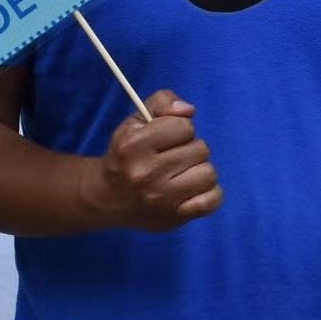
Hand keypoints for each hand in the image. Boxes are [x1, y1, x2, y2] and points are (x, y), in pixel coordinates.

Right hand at [85, 92, 221, 232]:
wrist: (107, 198)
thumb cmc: (127, 155)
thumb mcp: (135, 121)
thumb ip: (161, 102)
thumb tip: (188, 110)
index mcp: (133, 146)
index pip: (183, 126)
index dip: (178, 129)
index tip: (165, 139)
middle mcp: (145, 173)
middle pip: (200, 149)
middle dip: (189, 150)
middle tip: (172, 159)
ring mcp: (161, 198)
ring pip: (208, 173)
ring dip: (199, 171)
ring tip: (181, 175)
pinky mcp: (175, 217)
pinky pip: (213, 199)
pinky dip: (209, 194)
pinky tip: (192, 191)